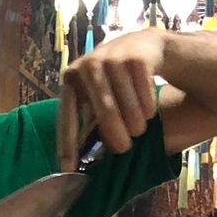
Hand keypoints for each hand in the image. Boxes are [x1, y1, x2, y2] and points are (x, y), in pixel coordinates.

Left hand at [59, 29, 166, 169]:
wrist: (143, 47)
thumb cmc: (115, 80)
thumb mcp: (98, 97)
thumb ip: (90, 121)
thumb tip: (85, 161)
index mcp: (72, 78)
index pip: (67, 114)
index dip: (67, 143)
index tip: (69, 170)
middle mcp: (89, 65)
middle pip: (103, 109)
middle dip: (114, 132)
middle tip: (123, 149)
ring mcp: (113, 57)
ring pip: (127, 102)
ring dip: (135, 122)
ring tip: (138, 129)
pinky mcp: (137, 56)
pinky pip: (145, 92)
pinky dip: (148, 106)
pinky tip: (149, 110)